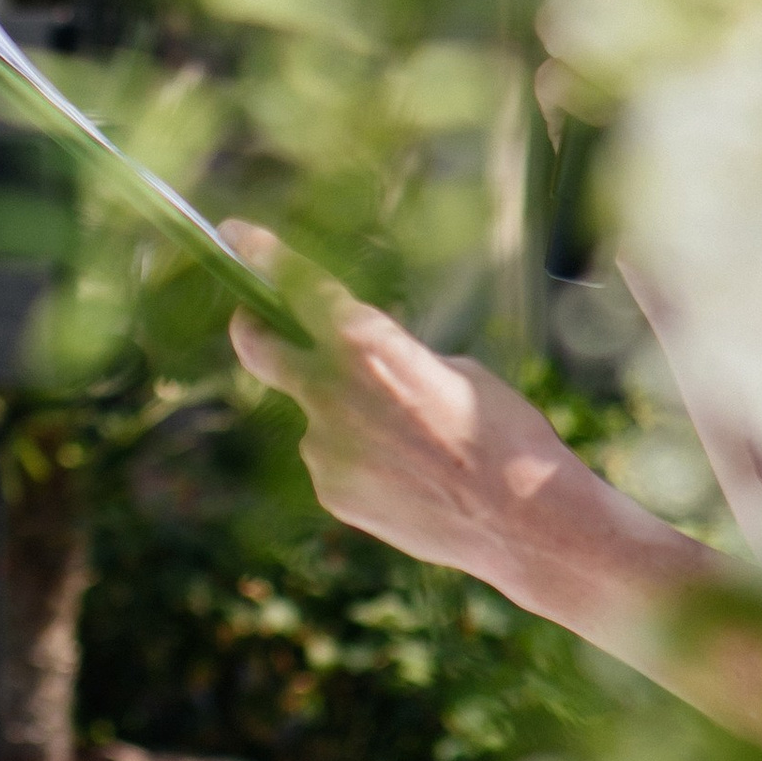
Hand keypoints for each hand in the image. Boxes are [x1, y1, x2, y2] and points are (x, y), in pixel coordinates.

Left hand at [219, 220, 594, 586]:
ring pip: (319, 415)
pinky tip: (413, 480)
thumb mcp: (452, 370)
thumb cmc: (506, 434)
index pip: (297, 287)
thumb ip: (391, 359)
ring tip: (417, 447)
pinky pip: (335, 460)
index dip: (261, 256)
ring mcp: (324, 447)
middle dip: (252, 328)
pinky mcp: (331, 490)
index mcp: (366, 344)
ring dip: (349, 418)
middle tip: (257, 321)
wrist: (528, 525)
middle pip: (259, 349)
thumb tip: (362, 365)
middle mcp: (331, 391)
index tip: (233, 236)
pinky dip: (363, 461)